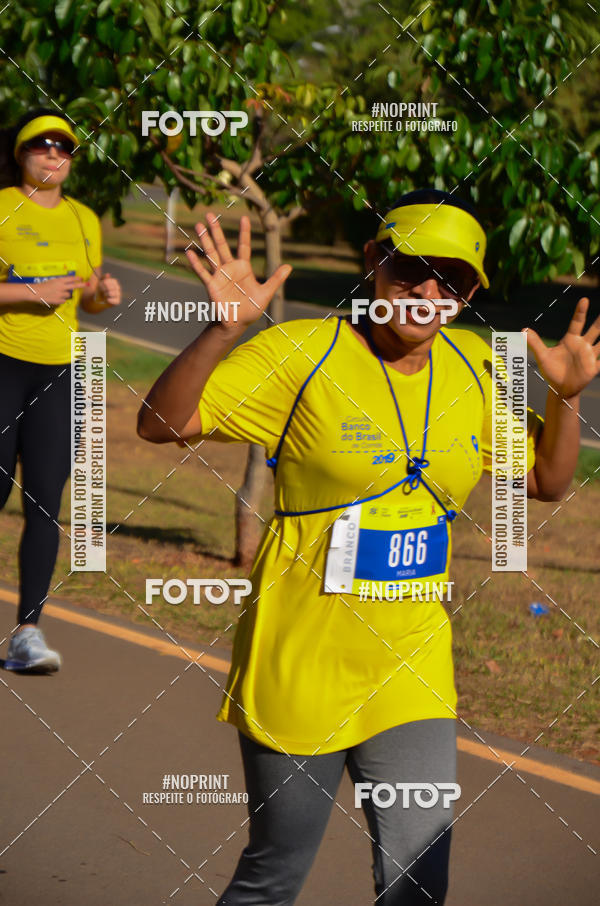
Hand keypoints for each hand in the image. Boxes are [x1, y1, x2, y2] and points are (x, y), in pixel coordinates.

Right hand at [35, 275, 86, 306]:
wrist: (35, 293)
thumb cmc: (43, 286)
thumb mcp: (52, 281)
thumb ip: (60, 283)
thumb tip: (68, 285)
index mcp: (59, 281)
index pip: (70, 279)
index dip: (77, 278)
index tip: (81, 278)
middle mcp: (61, 287)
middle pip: (74, 286)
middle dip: (81, 285)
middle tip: (87, 284)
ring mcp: (61, 294)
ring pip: (68, 295)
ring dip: (65, 294)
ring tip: (57, 293)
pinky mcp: (59, 301)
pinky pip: (64, 300)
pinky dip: (61, 299)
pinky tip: (55, 297)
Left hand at [97, 272, 120, 306]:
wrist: (98, 299)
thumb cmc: (99, 290)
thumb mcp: (99, 283)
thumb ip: (103, 277)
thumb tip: (108, 274)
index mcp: (114, 283)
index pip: (114, 281)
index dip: (108, 282)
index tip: (102, 283)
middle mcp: (117, 288)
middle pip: (115, 287)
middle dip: (107, 288)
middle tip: (102, 290)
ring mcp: (118, 295)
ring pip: (115, 293)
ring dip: (108, 294)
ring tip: (104, 295)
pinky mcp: (117, 301)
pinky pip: (116, 300)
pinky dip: (111, 300)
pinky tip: (107, 299)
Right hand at [185, 213, 291, 328]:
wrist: (237, 324)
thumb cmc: (251, 309)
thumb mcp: (266, 294)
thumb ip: (275, 279)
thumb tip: (289, 267)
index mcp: (243, 268)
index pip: (243, 246)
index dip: (244, 232)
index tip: (244, 218)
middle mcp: (229, 268)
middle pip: (222, 245)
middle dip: (216, 230)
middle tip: (209, 214)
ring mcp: (219, 275)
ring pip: (211, 254)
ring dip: (205, 240)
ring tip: (198, 225)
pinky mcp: (211, 285)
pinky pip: (203, 272)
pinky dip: (196, 263)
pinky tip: (190, 252)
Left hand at [523, 297, 599, 398]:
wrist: (560, 388)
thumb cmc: (551, 371)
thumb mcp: (543, 357)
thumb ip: (535, 343)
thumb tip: (523, 330)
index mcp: (571, 339)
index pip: (577, 322)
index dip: (580, 311)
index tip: (584, 300)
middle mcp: (582, 345)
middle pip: (594, 330)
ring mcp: (590, 355)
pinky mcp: (594, 367)